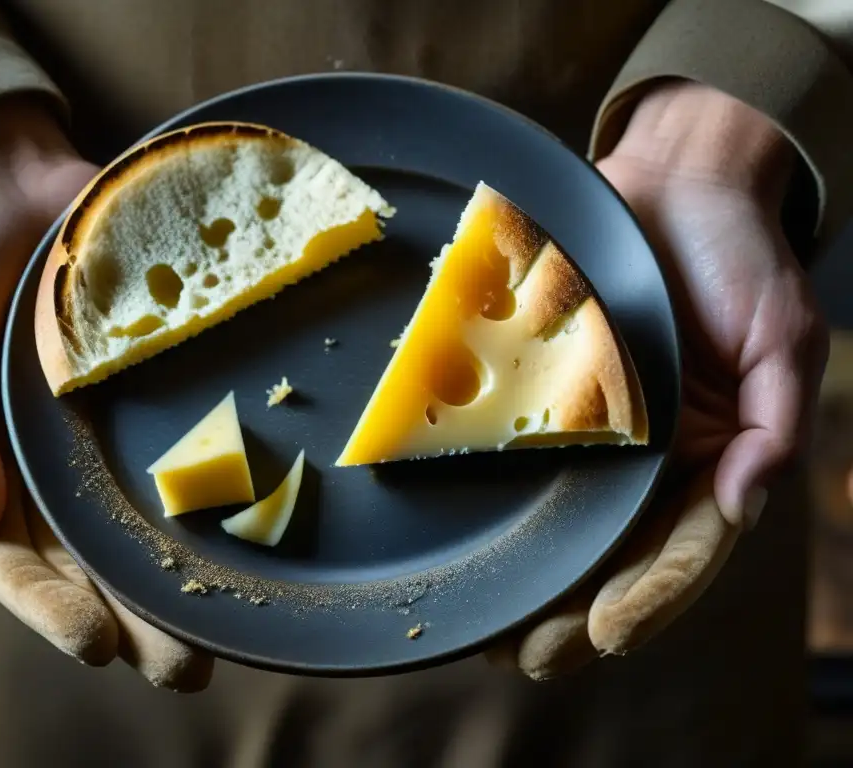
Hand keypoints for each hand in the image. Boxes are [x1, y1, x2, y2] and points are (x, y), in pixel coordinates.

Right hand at [0, 96, 211, 689]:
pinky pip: (188, 441)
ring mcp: (107, 430)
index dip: (54, 606)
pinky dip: (219, 486)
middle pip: (95, 558)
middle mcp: (52, 465)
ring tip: (229, 628)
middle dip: (138, 617)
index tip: (100, 643)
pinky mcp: (156, 388)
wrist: (13, 187)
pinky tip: (257, 525)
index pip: (17, 557)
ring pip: (147, 517)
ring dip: (185, 574)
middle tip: (187, 667)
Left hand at [489, 82, 828, 677]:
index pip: (682, 548)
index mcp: (709, 456)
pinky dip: (498, 499)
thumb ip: (773, 424)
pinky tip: (468, 540)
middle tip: (527, 657)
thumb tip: (744, 498)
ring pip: (561, 521)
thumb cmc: (738, 257)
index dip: (649, 597)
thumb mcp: (782, 339)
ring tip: (490, 635)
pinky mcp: (546, 391)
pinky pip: (521, 451)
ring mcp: (596, 431)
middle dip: (572, 613)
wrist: (675, 180)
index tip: (607, 634)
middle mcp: (648, 458)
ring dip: (529, 581)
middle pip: (611, 554)